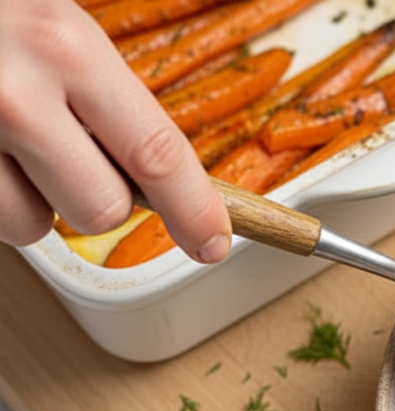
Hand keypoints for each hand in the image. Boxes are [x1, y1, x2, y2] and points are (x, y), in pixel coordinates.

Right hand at [0, 0, 229, 261]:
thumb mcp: (51, 20)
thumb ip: (100, 89)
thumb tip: (156, 173)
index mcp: (64, 46)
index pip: (157, 153)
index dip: (195, 210)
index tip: (212, 243)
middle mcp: (13, 94)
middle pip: (99, 209)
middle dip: (93, 197)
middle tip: (64, 151)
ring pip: (30, 226)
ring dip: (28, 201)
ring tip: (3, 142)